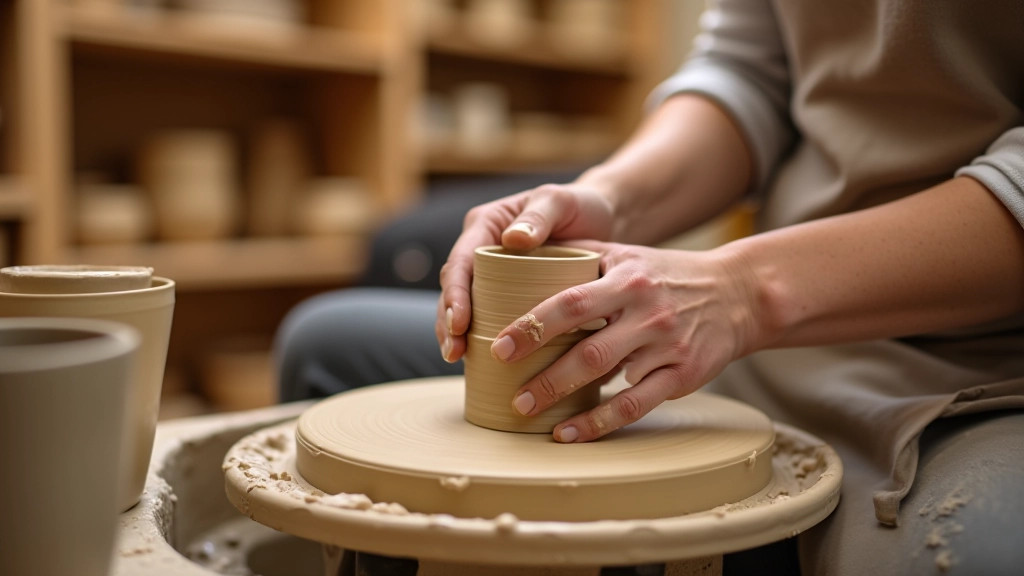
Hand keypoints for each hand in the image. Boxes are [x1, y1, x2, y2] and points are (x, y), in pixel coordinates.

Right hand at [436, 183, 616, 361]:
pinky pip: (489, 316)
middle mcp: (482, 250)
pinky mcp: (509, 293)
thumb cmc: (581, 205)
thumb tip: (512, 239)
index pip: (460, 262)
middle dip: (448, 322)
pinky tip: (477, 362)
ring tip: (457, 360)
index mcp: (485, 226)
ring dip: (456, 334)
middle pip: (455, 289)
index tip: (459, 322)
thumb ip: (538, 215)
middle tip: (454, 352)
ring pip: (466, 307)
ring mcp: (494, 274)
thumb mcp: (559, 202)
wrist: (604, 219)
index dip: (454, 294)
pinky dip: (480, 338)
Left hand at [491, 240, 762, 441]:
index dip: (534, 325)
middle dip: (545, 374)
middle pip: (588, 347)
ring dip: (565, 398)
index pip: (572, 301)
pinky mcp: (681, 375)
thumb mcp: (628, 253)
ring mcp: (666, 345)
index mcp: (627, 277)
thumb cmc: (667, 274)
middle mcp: (647, 311)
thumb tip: (519, 250)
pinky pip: (635, 404)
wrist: (737, 294)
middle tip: (511, 392)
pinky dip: (600, 422)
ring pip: (609, 378)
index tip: (500, 345)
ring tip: (529, 412)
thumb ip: (580, 253)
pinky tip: (571, 434)